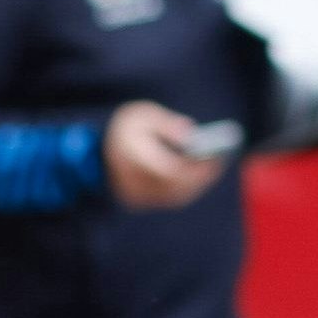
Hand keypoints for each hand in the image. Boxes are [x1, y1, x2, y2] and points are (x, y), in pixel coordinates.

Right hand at [103, 101, 224, 210]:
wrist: (96, 155)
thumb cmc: (126, 130)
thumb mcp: (141, 114)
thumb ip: (165, 122)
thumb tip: (190, 134)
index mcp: (129, 156)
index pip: (167, 170)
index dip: (193, 165)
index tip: (214, 155)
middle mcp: (130, 180)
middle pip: (175, 185)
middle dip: (200, 174)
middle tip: (220, 159)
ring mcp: (134, 195)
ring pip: (174, 194)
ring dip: (197, 182)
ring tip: (215, 165)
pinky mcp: (140, 202)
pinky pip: (170, 198)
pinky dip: (189, 187)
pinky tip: (202, 174)